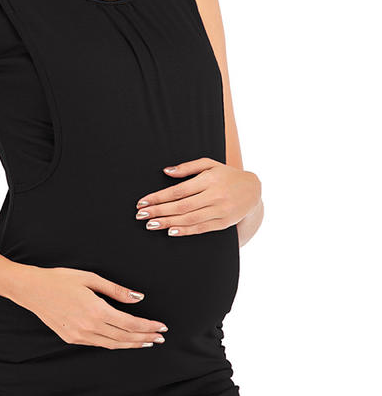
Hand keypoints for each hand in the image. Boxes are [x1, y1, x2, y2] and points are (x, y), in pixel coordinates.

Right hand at [15, 266, 168, 348]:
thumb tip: (138, 298)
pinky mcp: (71, 338)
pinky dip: (114, 343)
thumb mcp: (90, 278)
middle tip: (160, 337)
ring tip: (146, 342)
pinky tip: (122, 340)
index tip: (161, 327)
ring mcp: (79, 335)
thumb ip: (115, 290)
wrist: (31, 289)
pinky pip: (98, 343)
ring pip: (112, 344)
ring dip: (131, 344)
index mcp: (96, 310)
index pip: (130, 324)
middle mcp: (89, 327)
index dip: (148, 327)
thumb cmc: (60, 279)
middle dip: (145, 338)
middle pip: (124, 337)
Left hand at [135, 158, 260, 236]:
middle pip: (181, 206)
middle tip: (140, 215)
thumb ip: (187, 167)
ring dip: (168, 223)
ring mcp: (220, 211)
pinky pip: (202, 229)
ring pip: (189, 219)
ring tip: (151, 225)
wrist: (253, 190)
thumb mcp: (209, 164)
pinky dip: (186, 231)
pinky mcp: (223, 223)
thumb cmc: (226, 175)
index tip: (143, 202)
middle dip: (159, 211)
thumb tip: (165, 171)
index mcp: (208, 180)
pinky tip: (171, 231)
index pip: (178, 190)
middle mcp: (214, 196)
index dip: (159, 197)